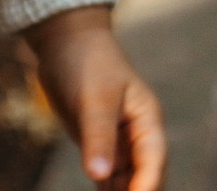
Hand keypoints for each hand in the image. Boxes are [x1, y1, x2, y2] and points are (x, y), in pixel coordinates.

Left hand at [23, 6, 165, 190]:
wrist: (63, 39)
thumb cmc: (85, 60)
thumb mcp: (93, 97)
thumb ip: (98, 136)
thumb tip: (99, 176)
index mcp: (147, 120)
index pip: (153, 162)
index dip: (146, 186)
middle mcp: (137, 136)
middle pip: (144, 179)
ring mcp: (118, 144)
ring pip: (125, 184)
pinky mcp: (99, 147)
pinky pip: (106, 180)